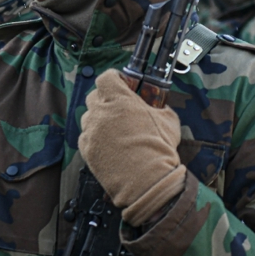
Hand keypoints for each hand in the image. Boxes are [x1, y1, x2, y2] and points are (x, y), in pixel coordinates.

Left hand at [78, 69, 185, 226]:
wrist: (146, 178)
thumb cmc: (159, 147)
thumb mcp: (168, 119)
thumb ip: (159, 106)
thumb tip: (159, 105)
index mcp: (119, 99)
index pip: (106, 77)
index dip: (114, 78)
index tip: (121, 83)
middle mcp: (100, 112)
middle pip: (93, 96)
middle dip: (104, 98)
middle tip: (118, 107)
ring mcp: (91, 131)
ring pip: (88, 117)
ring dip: (98, 119)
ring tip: (113, 129)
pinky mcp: (86, 149)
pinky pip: (86, 137)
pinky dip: (94, 138)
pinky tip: (108, 145)